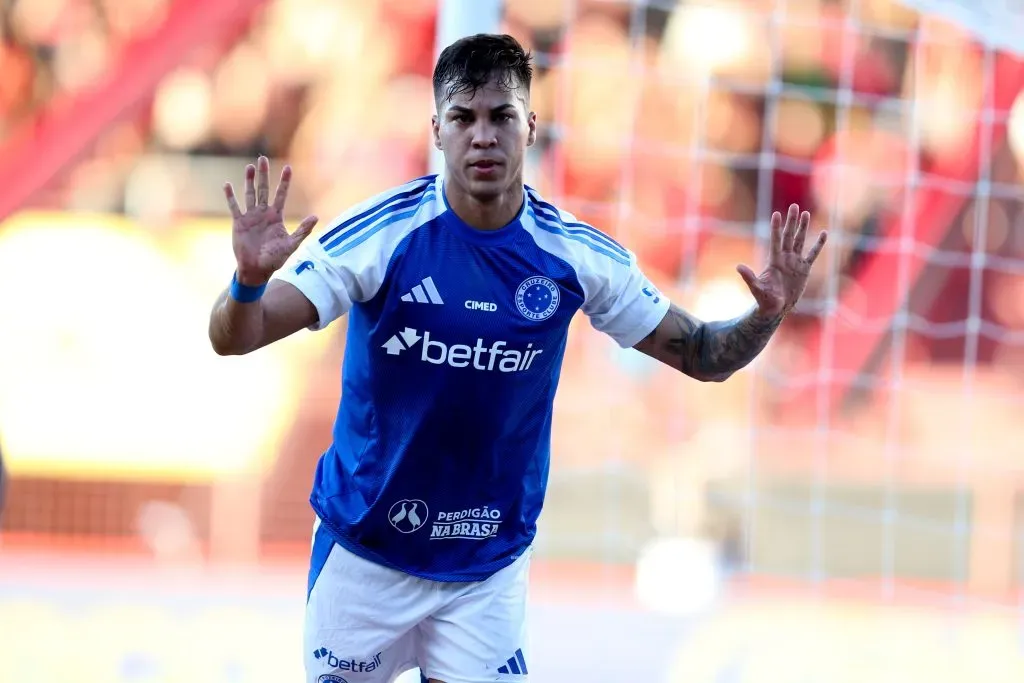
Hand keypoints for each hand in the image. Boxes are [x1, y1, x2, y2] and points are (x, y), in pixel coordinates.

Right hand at [224, 156, 318, 285]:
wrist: (257, 270)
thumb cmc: (275, 259)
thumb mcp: (291, 244)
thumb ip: (303, 230)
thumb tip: (316, 217)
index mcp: (276, 217)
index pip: (281, 195)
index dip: (284, 182)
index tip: (288, 168)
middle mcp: (263, 214)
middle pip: (263, 189)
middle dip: (263, 174)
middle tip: (263, 158)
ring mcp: (250, 217)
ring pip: (249, 194)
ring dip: (249, 181)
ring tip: (249, 166)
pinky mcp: (239, 223)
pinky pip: (234, 207)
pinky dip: (231, 197)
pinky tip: (227, 185)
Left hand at [736, 203, 826, 318]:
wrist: (776, 308)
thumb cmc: (764, 299)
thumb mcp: (757, 288)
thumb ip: (749, 277)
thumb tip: (738, 267)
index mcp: (774, 261)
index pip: (776, 240)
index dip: (776, 228)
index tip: (776, 214)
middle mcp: (785, 258)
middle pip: (788, 236)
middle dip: (791, 222)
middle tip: (794, 206)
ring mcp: (795, 262)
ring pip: (800, 241)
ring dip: (802, 228)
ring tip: (805, 214)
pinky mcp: (804, 269)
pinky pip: (812, 254)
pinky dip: (818, 244)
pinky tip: (823, 233)